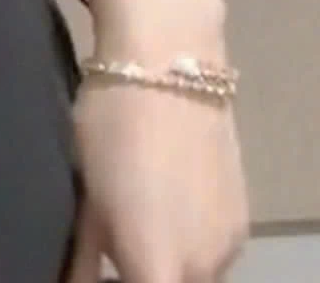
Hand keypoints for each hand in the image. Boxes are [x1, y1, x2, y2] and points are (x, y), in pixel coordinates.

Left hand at [66, 0, 250, 280]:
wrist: (169, 59)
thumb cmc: (113, 123)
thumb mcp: (87, 191)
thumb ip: (85, 253)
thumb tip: (76, 278)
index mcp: (158, 267)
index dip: (114, 281)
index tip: (96, 266)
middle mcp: (203, 267)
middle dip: (139, 273)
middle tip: (107, 244)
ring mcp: (229, 244)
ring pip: (194, 273)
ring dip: (166, 260)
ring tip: (133, 216)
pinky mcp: (242, 217)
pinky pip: (212, 249)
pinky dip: (188, 240)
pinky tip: (163, 199)